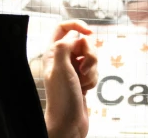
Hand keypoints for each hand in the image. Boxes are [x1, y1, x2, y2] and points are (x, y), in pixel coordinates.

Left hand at [43, 20, 97, 137]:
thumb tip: (74, 35)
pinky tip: (87, 89)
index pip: (63, 27)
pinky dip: (94, 78)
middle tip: (83, 68)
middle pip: (83, 42)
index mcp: (52, 52)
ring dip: (92, 69)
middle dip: (89, 54)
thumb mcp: (60, 67)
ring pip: (91, 56)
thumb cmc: (62, 97)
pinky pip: (94, 70)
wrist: (69, 123)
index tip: (89, 33)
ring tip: (84, 82)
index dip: (77, 25)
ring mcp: (73, 69)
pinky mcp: (82, 79)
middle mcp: (62, 58)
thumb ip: (64, 46)